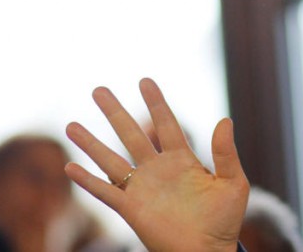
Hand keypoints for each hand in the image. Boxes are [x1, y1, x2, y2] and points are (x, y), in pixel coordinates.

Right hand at [65, 78, 248, 251]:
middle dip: (114, 112)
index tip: (144, 81)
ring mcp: (142, 188)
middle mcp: (157, 169)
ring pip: (111, 160)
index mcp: (182, 160)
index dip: (156, 103)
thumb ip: (226, 154)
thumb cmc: (224, 222)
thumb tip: (225, 120)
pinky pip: (106, 191)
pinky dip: (88, 180)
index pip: (166, 124)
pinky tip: (70, 168)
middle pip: (131, 134)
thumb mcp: (232, 184)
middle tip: (98, 90)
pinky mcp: (131, 209)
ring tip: (70, 125)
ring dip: (90, 143)